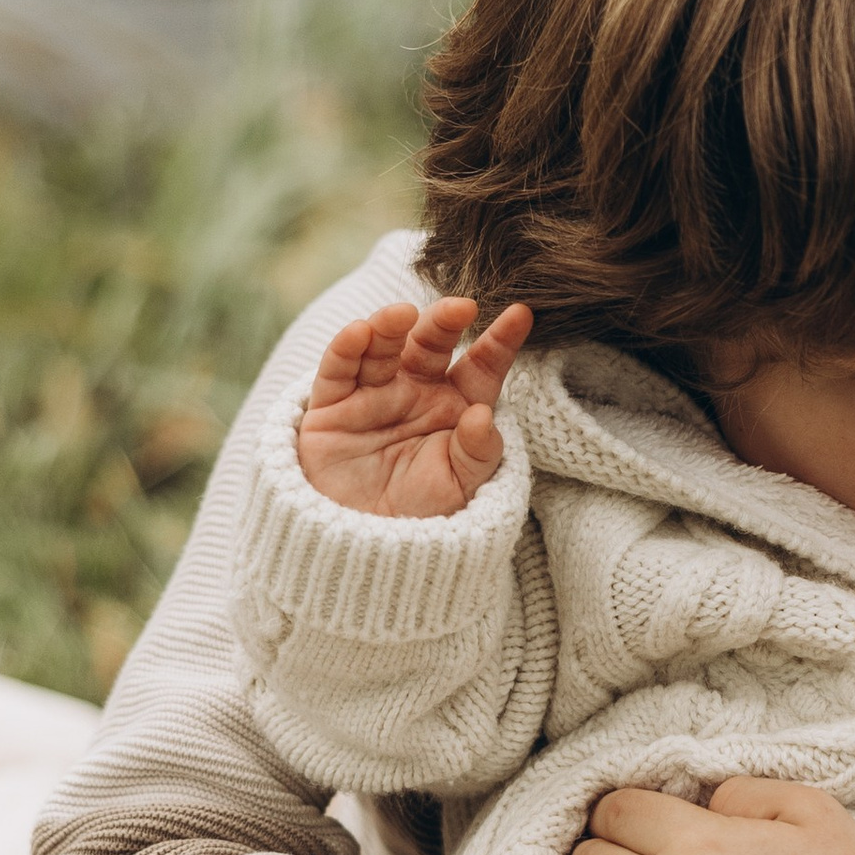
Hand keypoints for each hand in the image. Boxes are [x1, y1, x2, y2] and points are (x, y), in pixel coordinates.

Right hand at [296, 296, 532, 516]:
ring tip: (402, 314)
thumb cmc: (422, 512)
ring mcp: (373, 393)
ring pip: (382, 348)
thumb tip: (484, 415)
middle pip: (430, 345)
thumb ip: (477, 453)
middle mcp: (416, 390)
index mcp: (456, 404)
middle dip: (443, 322)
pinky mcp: (332, 405)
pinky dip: (346, 349)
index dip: (500, 341)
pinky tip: (360, 333)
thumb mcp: (461, 487)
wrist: (367, 547)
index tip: (522, 315)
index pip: (482, 366)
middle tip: (461, 307)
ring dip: (390, 326)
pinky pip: (339, 370)